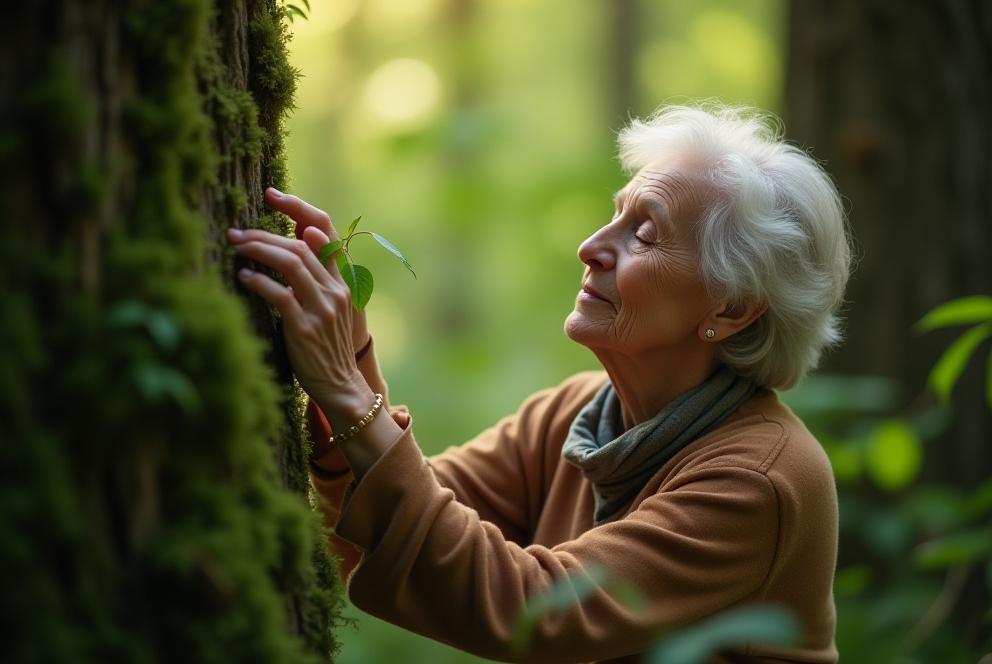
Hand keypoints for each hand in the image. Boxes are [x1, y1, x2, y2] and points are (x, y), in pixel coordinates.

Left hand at [227, 188, 370, 416]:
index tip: (272, 195)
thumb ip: (317, 278)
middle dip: (265, 234)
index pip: (327, 231)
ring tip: (236, 247)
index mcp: (344, 281)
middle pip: (301, 245)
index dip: (299, 209)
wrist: (341, 386)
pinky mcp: (304, 327)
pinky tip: (243, 278)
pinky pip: (279, 295)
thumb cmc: (328, 346)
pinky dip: (258, 282)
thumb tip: (297, 242)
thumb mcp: (330, 307)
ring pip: (291, 264)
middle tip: (236, 232)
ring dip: (259, 251)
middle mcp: (336, 290)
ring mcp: (322, 308)